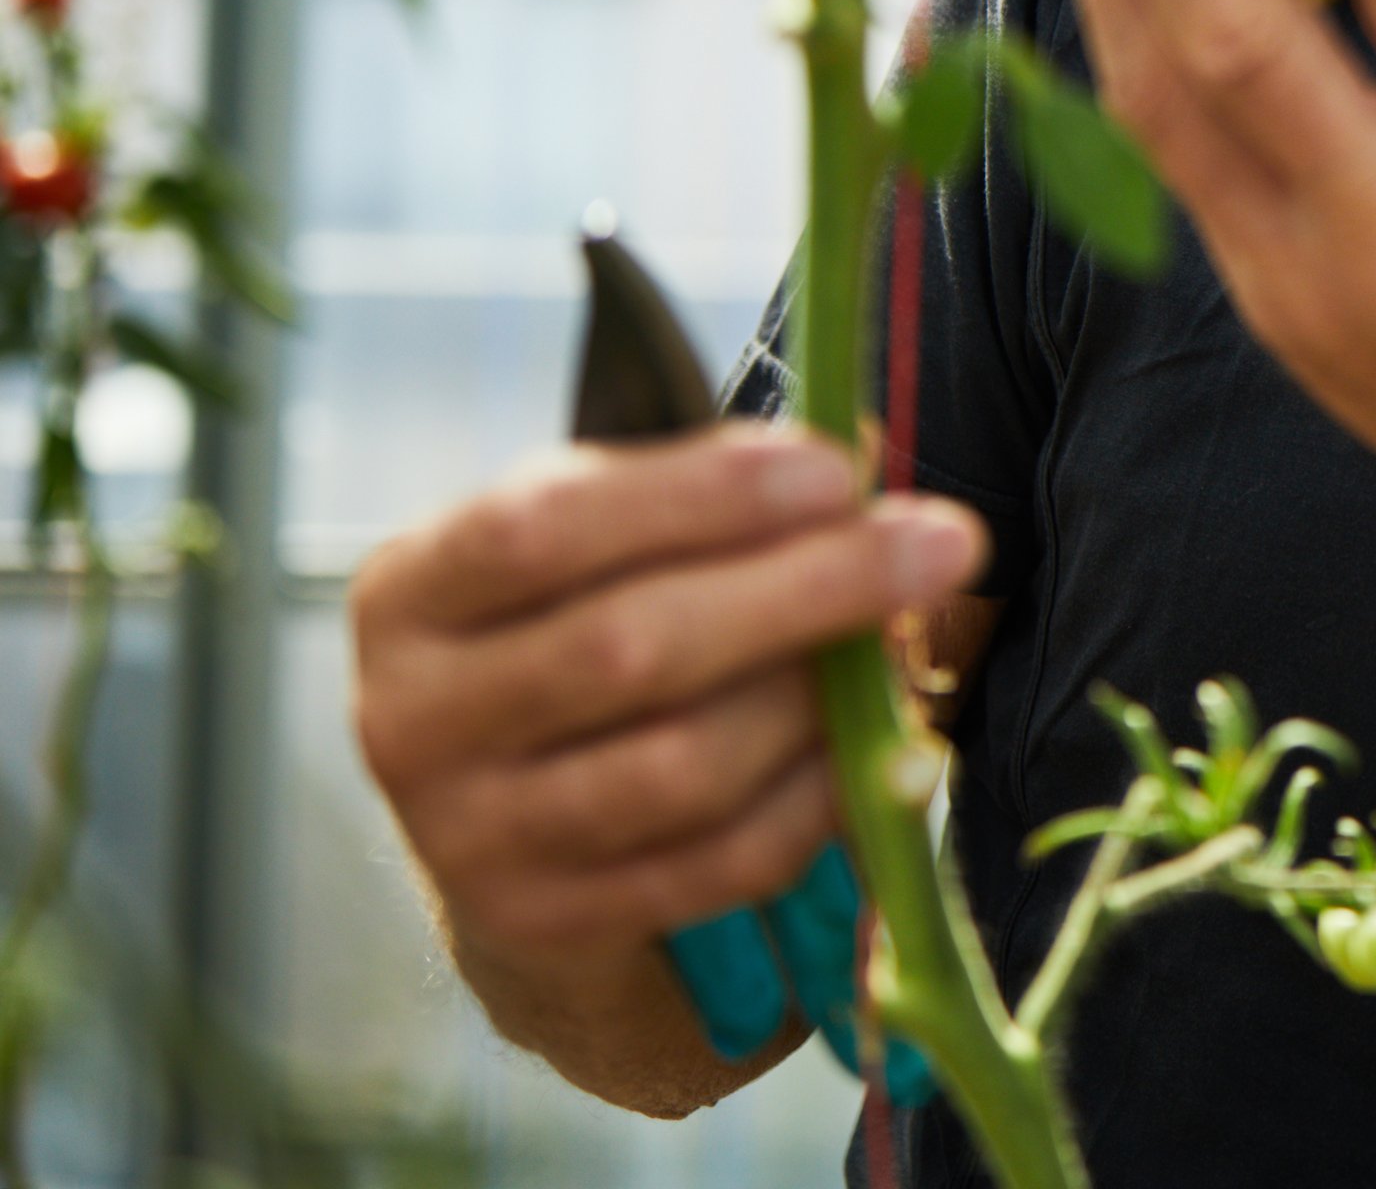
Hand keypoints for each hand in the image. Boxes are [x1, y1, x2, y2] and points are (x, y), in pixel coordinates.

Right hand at [350, 426, 985, 972]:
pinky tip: (888, 749)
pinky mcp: (548, 926)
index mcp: (410, 594)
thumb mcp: (601, 545)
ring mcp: (466, 841)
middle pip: (630, 649)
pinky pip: (719, 863)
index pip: (545, 528)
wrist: (514, 817)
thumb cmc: (579, 631)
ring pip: (681, 766)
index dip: (702, 495)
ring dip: (821, 702)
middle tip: (946, 541)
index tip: (839, 468)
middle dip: (809, 587)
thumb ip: (702, 501)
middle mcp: (410, 722)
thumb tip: (854, 470)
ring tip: (912, 645)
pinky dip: (821, 799)